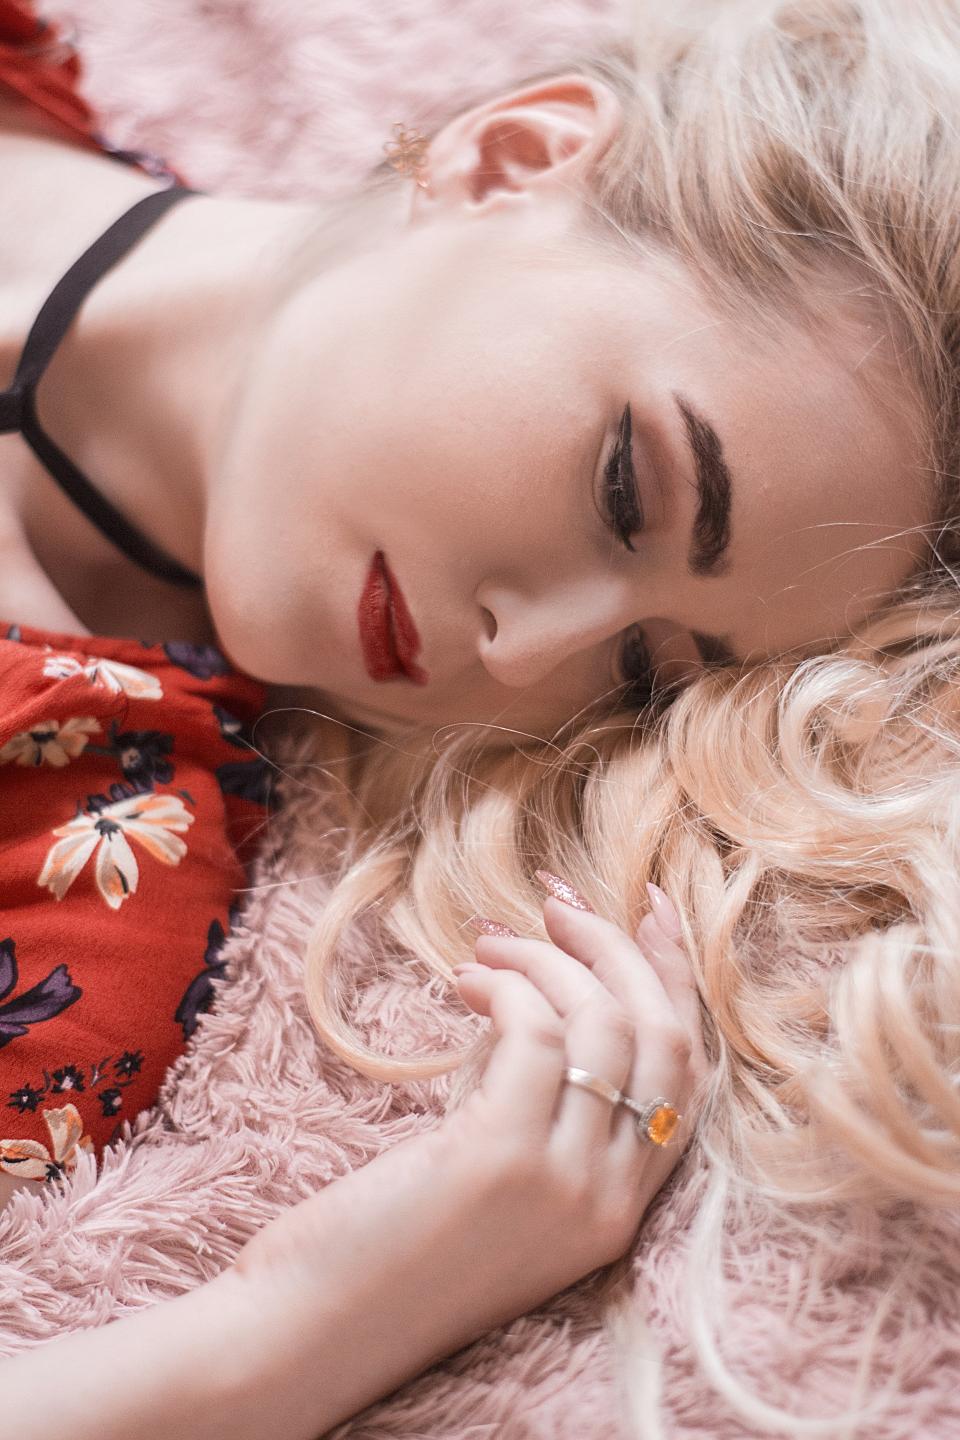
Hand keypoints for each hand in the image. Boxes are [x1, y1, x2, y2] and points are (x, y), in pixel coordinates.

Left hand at [230, 885, 708, 1430]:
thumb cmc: (390, 1245)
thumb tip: (543, 995)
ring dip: (548, 959)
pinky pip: (537, 1033)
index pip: (684, 1076)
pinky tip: (464, 979)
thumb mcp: (497, 1176)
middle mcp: (609, 1202)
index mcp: (618, 1210)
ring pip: (604, 1025)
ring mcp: (564, 1184)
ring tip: (490, 941)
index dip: (674, 983)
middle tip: (562, 903)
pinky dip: (507, 985)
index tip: (650, 912)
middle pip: (661, 1038)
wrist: (314, 1330)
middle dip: (618, 951)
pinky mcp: (503, 1158)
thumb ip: (539, 1103)